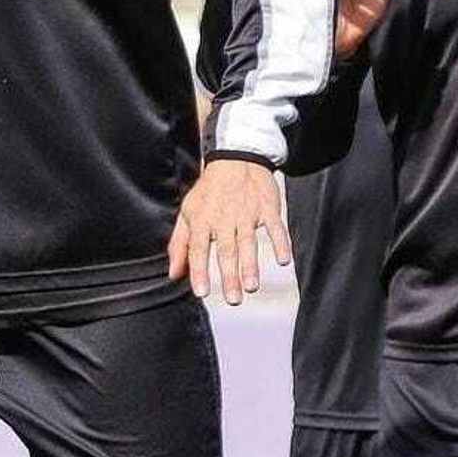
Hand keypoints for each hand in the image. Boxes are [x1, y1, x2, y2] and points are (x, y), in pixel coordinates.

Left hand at [169, 158, 289, 305]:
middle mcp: (224, 218)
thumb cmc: (210, 190)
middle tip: (233, 299)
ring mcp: (247, 213)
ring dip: (251, 265)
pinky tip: (284, 260)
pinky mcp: (267, 207)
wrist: (236, 157)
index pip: (198, 249)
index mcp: (202, 220)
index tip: (202, 293)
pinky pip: (275, 227)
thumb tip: (173, 273)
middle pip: (225, 250)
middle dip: (229, 275)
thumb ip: (180, 244)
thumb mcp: (188, 212)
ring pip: (248, 241)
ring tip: (252, 286)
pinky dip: (280, 242)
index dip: (199, 271)